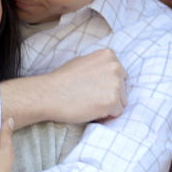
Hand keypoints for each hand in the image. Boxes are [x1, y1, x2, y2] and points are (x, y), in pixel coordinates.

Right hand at [13, 49, 127, 125]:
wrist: (48, 94)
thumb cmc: (62, 80)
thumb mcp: (84, 62)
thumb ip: (100, 65)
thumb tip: (112, 74)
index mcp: (109, 55)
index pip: (120, 75)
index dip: (107, 85)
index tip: (92, 87)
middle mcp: (115, 67)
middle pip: (123, 89)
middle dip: (110, 95)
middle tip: (89, 96)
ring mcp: (115, 84)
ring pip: (121, 102)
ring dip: (108, 106)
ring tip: (89, 102)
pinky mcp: (112, 101)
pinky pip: (116, 113)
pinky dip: (106, 115)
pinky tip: (90, 109)